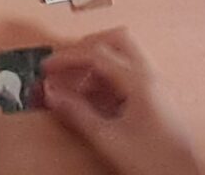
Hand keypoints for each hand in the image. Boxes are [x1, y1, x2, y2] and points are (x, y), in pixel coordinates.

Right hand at [45, 31, 199, 174]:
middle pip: (116, 41)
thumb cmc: (154, 163)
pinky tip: (94, 101)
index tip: (48, 67)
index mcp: (141, 82)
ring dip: (96, 66)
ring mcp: (156, 87)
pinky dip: (107, 80)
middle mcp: (151, 78)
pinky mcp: (156, 100)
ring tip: (75, 88)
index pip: (98, 53)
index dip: (68, 57)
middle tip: (65, 65)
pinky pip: (128, 76)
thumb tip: (52, 93)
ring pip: (123, 57)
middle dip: (86, 48)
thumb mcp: (108, 139)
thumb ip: (78, 113)